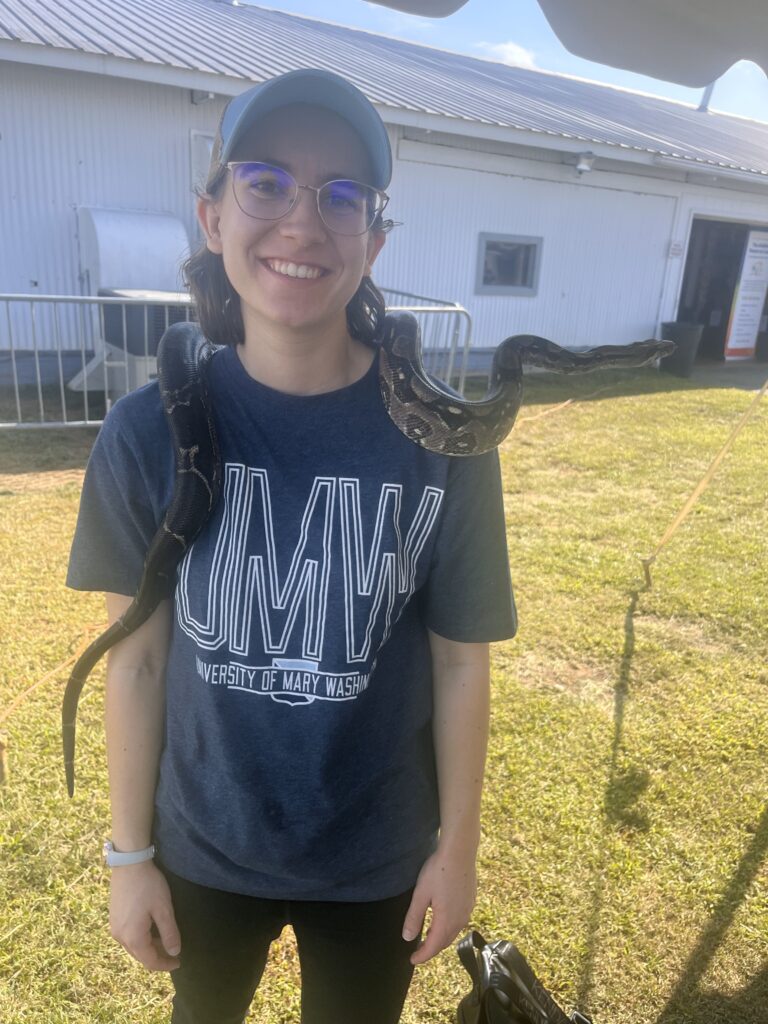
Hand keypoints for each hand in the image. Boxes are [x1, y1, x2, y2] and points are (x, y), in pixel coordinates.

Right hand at [109, 860, 180, 971]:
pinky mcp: (114, 917)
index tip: (179, 962)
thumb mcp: (164, 909)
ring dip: (149, 947)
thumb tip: (174, 952)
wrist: (129, 863)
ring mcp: (114, 927)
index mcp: (133, 938)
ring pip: (133, 946)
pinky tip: (151, 928)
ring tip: (165, 940)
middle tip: (174, 951)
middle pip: (140, 955)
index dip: (165, 964)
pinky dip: (141, 938)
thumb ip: (170, 933)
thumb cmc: (149, 886)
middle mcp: (120, 937)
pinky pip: (128, 935)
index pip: (150, 961)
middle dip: (158, 956)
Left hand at [401, 841, 476, 965]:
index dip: (422, 956)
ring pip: (453, 932)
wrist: (460, 852)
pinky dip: (449, 927)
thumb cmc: (438, 871)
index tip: (412, 959)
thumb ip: (414, 917)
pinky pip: (460, 921)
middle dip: (431, 949)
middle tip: (418, 950)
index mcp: (446, 921)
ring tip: (429, 936)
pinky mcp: (471, 900)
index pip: (433, 947)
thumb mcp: (420, 894)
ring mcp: (467, 910)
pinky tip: (443, 919)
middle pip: (444, 942)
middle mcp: (460, 919)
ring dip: (441, 938)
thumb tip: (407, 938)